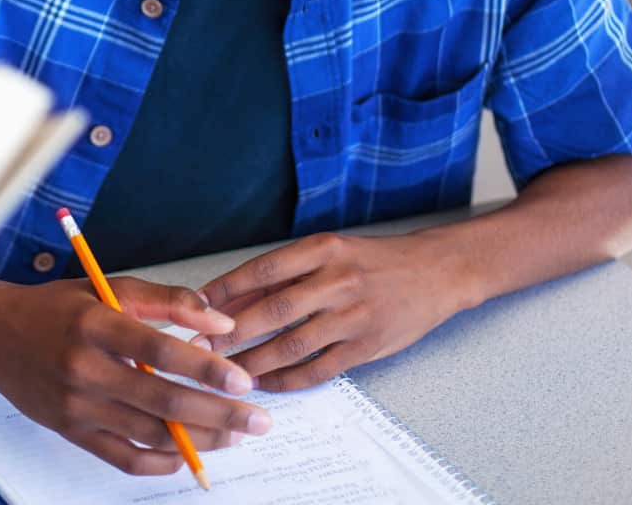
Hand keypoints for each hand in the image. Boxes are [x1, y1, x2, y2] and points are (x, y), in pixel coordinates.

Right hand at [0, 276, 272, 474]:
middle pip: (162, 400)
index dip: (205, 367)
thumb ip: (167, 299)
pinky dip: (158, 463)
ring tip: (234, 437)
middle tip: (257, 420)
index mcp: (98, 324)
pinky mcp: (71, 432)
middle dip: (218, 415)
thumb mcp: (109, 286)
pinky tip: (186, 455)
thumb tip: (219, 320)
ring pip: (149, 434)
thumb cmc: (59, 307)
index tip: (242, 379)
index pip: (160, 351)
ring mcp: (78, 406)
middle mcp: (86, 369)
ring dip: (198, 440)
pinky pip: (122, 458)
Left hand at [197, 231, 472, 392]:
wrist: (435, 272)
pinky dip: (289, 379)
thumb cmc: (373, 260)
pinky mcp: (368, 346)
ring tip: (228, 372)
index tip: (196, 305)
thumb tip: (233, 296)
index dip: (226, 289)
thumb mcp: (332, 251)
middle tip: (201, 347)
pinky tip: (268, 382)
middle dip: (233, 331)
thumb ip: (287, 272)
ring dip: (255, 360)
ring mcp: (354, 315)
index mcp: (323, 249)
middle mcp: (338, 279)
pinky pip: (320, 368)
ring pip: (293, 344)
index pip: (263, 269)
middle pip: (274, 309)